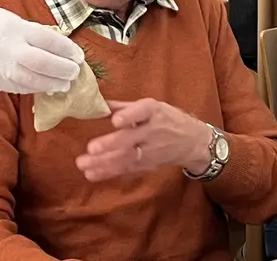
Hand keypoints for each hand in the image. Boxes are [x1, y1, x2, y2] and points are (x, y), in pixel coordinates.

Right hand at [0, 1, 82, 93]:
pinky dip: (37, 89)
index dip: (68, 50)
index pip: (51, 41)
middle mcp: (11, 49)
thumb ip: (35, 34)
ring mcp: (3, 67)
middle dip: (64, 69)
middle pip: (45, 63)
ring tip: (65, 83)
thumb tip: (59, 48)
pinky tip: (47, 87)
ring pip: (34, 80)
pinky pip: (21, 87)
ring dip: (53, 83)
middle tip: (75, 71)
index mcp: (18, 29)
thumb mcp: (15, 21)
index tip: (79, 55)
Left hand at [76, 99, 213, 181]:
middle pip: (131, 139)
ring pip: (126, 157)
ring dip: (104, 162)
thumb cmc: (168, 119)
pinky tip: (91, 174)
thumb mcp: (153, 106)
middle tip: (91, 148)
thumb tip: (101, 103)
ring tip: (83, 164)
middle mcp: (153, 131)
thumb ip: (126, 107)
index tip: (116, 121)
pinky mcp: (147, 164)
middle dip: (111, 145)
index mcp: (154, 111)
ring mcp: (151, 150)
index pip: (143, 112)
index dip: (130, 116)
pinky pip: (126, 169)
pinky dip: (108, 172)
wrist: (192, 141)